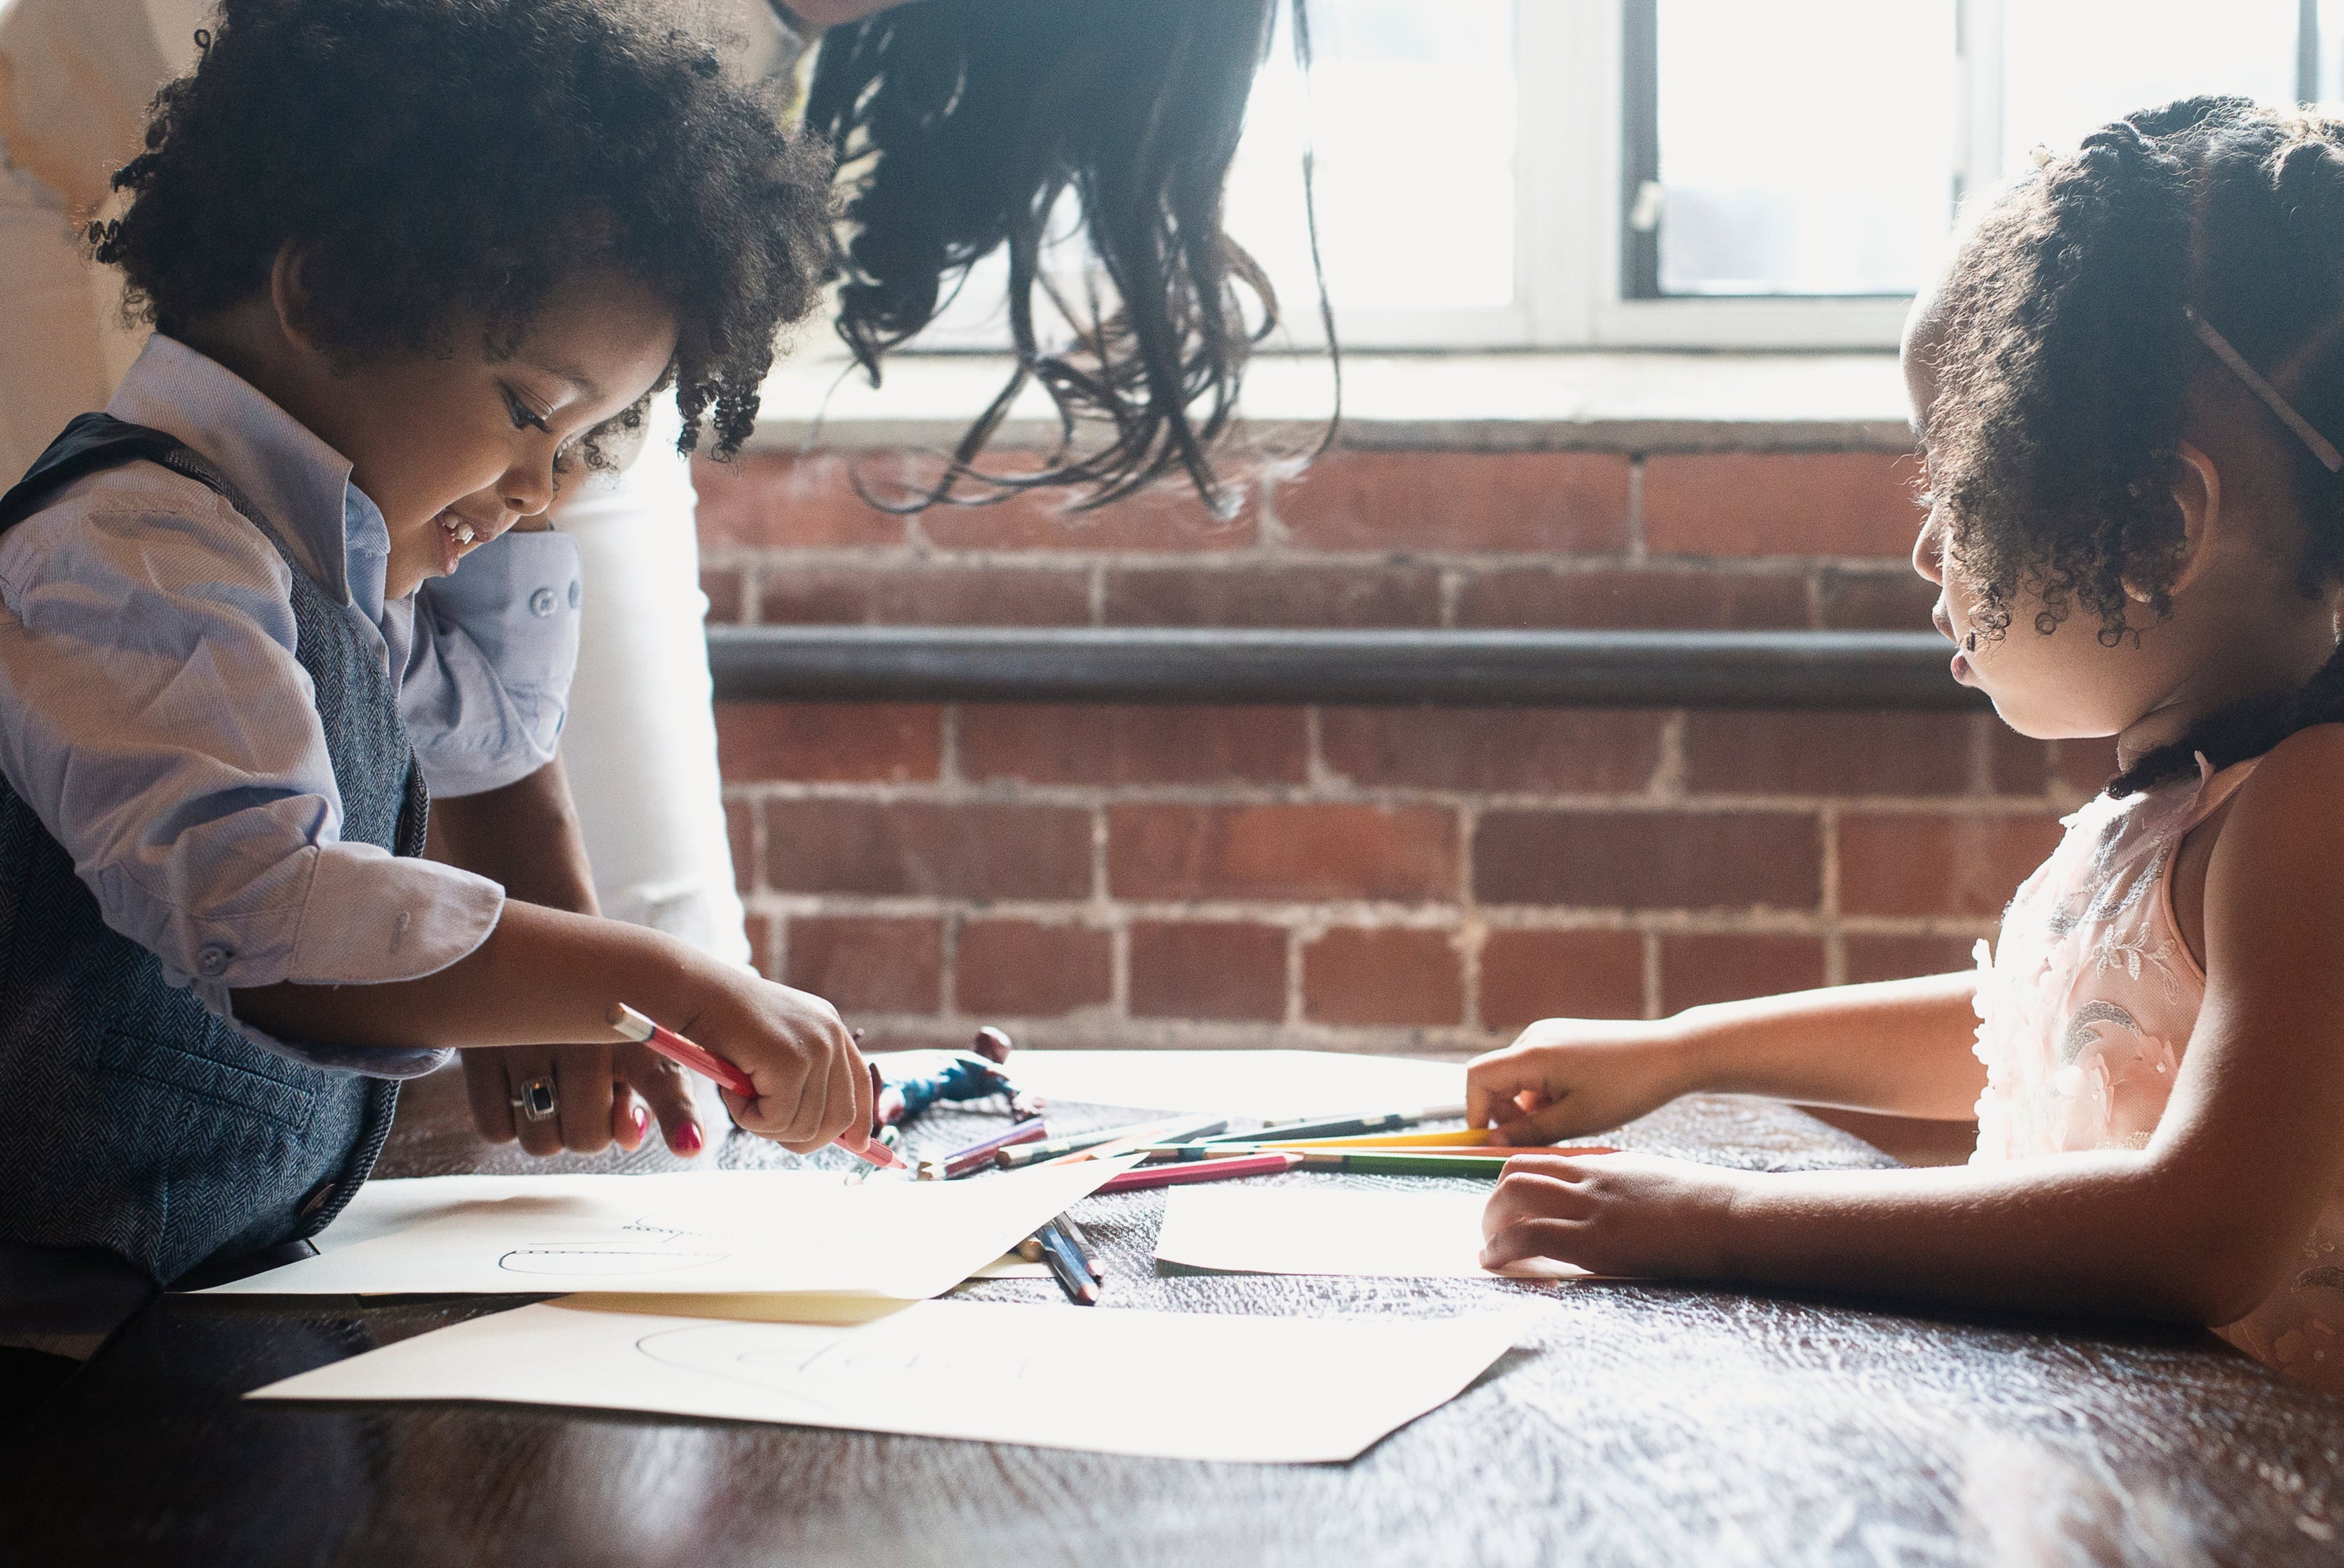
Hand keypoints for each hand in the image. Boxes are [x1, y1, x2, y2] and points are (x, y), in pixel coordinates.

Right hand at [463, 1040, 705, 1156]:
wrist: (535, 953)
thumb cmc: (601, 1018)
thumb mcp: (639, 1047)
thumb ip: (653, 1093)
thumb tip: (630, 1137)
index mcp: (633, 1034)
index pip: (663, 1079)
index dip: (679, 1116)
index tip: (690, 1145)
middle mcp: (581, 1036)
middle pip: (588, 1138)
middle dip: (590, 1132)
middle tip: (587, 1101)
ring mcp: (526, 1043)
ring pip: (540, 1141)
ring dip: (549, 1130)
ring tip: (554, 1088)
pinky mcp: (478, 1051)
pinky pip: (495, 1128)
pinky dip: (507, 1119)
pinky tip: (518, 1084)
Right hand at [681, 973, 874, 1156]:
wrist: (690, 992)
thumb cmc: (720, 1027)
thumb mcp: (771, 1052)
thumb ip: (802, 1082)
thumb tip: (837, 1133)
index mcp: (830, 1029)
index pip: (861, 1084)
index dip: (860, 1121)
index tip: (857, 1145)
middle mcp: (830, 1034)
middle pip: (839, 1118)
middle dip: (800, 1136)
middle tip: (761, 1122)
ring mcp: (815, 1046)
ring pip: (805, 1126)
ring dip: (763, 1124)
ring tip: (739, 1093)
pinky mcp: (791, 1059)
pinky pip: (777, 1120)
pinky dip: (747, 1117)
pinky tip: (730, 1087)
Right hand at [1466, 1017, 1699, 1144]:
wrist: (1671, 1055)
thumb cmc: (1628, 1087)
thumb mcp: (1577, 1119)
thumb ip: (1529, 1132)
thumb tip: (1491, 1144)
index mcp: (1534, 1054)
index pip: (1478, 1078)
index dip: (1475, 1112)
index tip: (1488, 1142)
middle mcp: (1534, 1037)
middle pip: (1495, 1079)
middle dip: (1505, 1114)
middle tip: (1536, 1139)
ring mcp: (1548, 1035)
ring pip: (1516, 1078)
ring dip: (1527, 1106)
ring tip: (1564, 1122)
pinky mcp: (1561, 1038)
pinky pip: (1534, 1070)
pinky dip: (1542, 1094)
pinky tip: (1574, 1104)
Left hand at [1480, 1151, 1743, 1278]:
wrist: (1732, 1216)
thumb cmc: (1705, 1206)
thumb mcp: (1654, 1181)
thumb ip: (1620, 1186)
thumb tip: (1601, 1205)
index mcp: (1604, 1164)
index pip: (1540, 1162)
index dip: (1514, 1183)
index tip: (1507, 1206)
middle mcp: (1589, 1177)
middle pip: (1515, 1174)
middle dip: (1494, 1202)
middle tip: (1491, 1228)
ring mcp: (1589, 1206)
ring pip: (1512, 1198)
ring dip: (1491, 1224)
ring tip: (1489, 1249)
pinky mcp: (1593, 1239)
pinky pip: (1528, 1236)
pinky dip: (1501, 1249)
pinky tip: (1494, 1263)